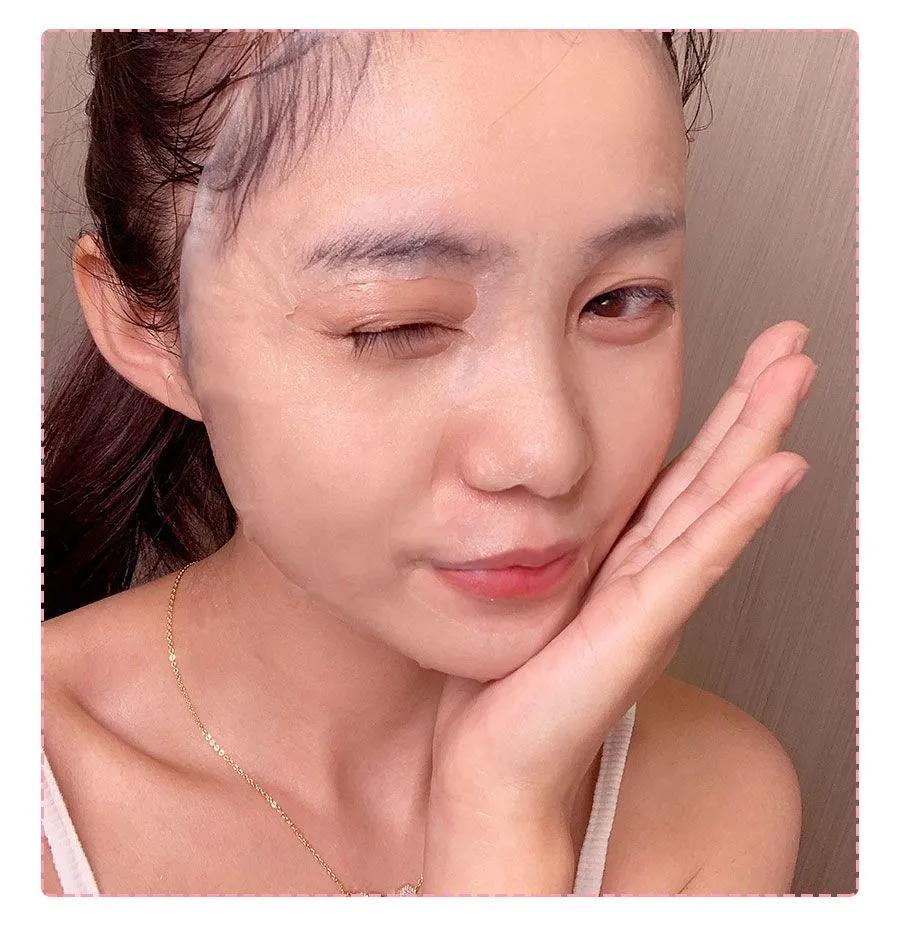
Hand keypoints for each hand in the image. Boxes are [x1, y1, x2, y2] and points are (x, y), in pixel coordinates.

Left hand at [422, 320, 816, 894]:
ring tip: (794, 377)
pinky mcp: (640, 630)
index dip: (718, 419)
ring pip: (716, 503)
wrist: (494, 765)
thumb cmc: (509, 689)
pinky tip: (776, 471)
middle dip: (753, 406)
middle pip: (713, 476)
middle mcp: (649, 577)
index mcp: (625, 565)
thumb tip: (544, 503)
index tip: (747, 362)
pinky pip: (696, 561)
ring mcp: (653, 602)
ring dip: (758, 436)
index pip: (682, 477)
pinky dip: (739, 515)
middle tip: (793, 345)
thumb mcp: (538, 594)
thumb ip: (561, 549)